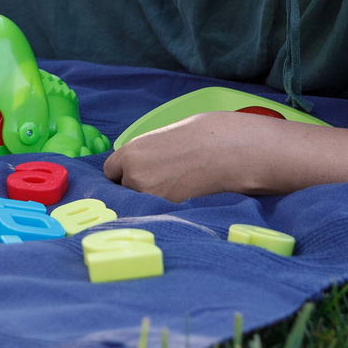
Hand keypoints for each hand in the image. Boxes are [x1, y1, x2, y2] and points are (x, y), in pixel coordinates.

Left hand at [102, 112, 286, 200]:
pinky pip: (162, 212)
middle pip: (125, 190)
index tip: (136, 175)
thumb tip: (146, 161)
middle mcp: (135, 177)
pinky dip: (170, 208)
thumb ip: (150, 150)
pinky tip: (188, 196)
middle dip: (139, 187)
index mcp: (132, 152)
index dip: (124, 173)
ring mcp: (152, 198)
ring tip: (181, 187)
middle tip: (164, 181)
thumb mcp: (170, 134)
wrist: (236, 150)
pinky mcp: (172, 212)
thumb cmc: (209, 134)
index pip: (111, 171)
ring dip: (155, 199)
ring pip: (143, 203)